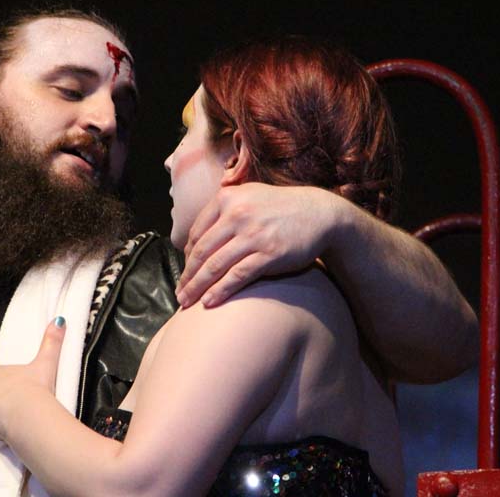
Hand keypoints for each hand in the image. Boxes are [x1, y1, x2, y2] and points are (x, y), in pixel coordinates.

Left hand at [177, 184, 343, 306]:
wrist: (320, 214)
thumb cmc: (280, 209)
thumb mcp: (249, 197)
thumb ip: (223, 210)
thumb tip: (197, 236)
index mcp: (227, 198)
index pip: (197, 232)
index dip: (187, 256)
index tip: (184, 273)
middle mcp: (237, 214)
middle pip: (202, 251)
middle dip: (187, 276)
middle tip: (179, 293)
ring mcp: (253, 234)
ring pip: (215, 265)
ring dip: (197, 287)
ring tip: (187, 302)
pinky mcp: (269, 254)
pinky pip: (237, 276)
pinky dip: (220, 291)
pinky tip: (209, 302)